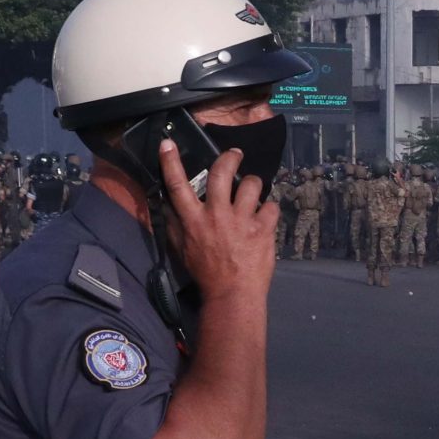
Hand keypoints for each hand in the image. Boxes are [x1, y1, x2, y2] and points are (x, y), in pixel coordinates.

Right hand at [158, 138, 278, 298]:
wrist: (233, 295)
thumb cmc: (206, 274)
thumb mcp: (182, 250)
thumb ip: (176, 225)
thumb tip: (169, 205)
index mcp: (193, 220)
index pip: (178, 185)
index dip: (171, 162)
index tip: (167, 143)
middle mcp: (216, 215)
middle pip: (221, 172)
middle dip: (230, 157)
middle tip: (235, 153)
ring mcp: (242, 220)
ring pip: (251, 184)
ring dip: (252, 185)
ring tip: (252, 194)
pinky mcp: (263, 229)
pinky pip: (270, 207)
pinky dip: (268, 211)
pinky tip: (265, 219)